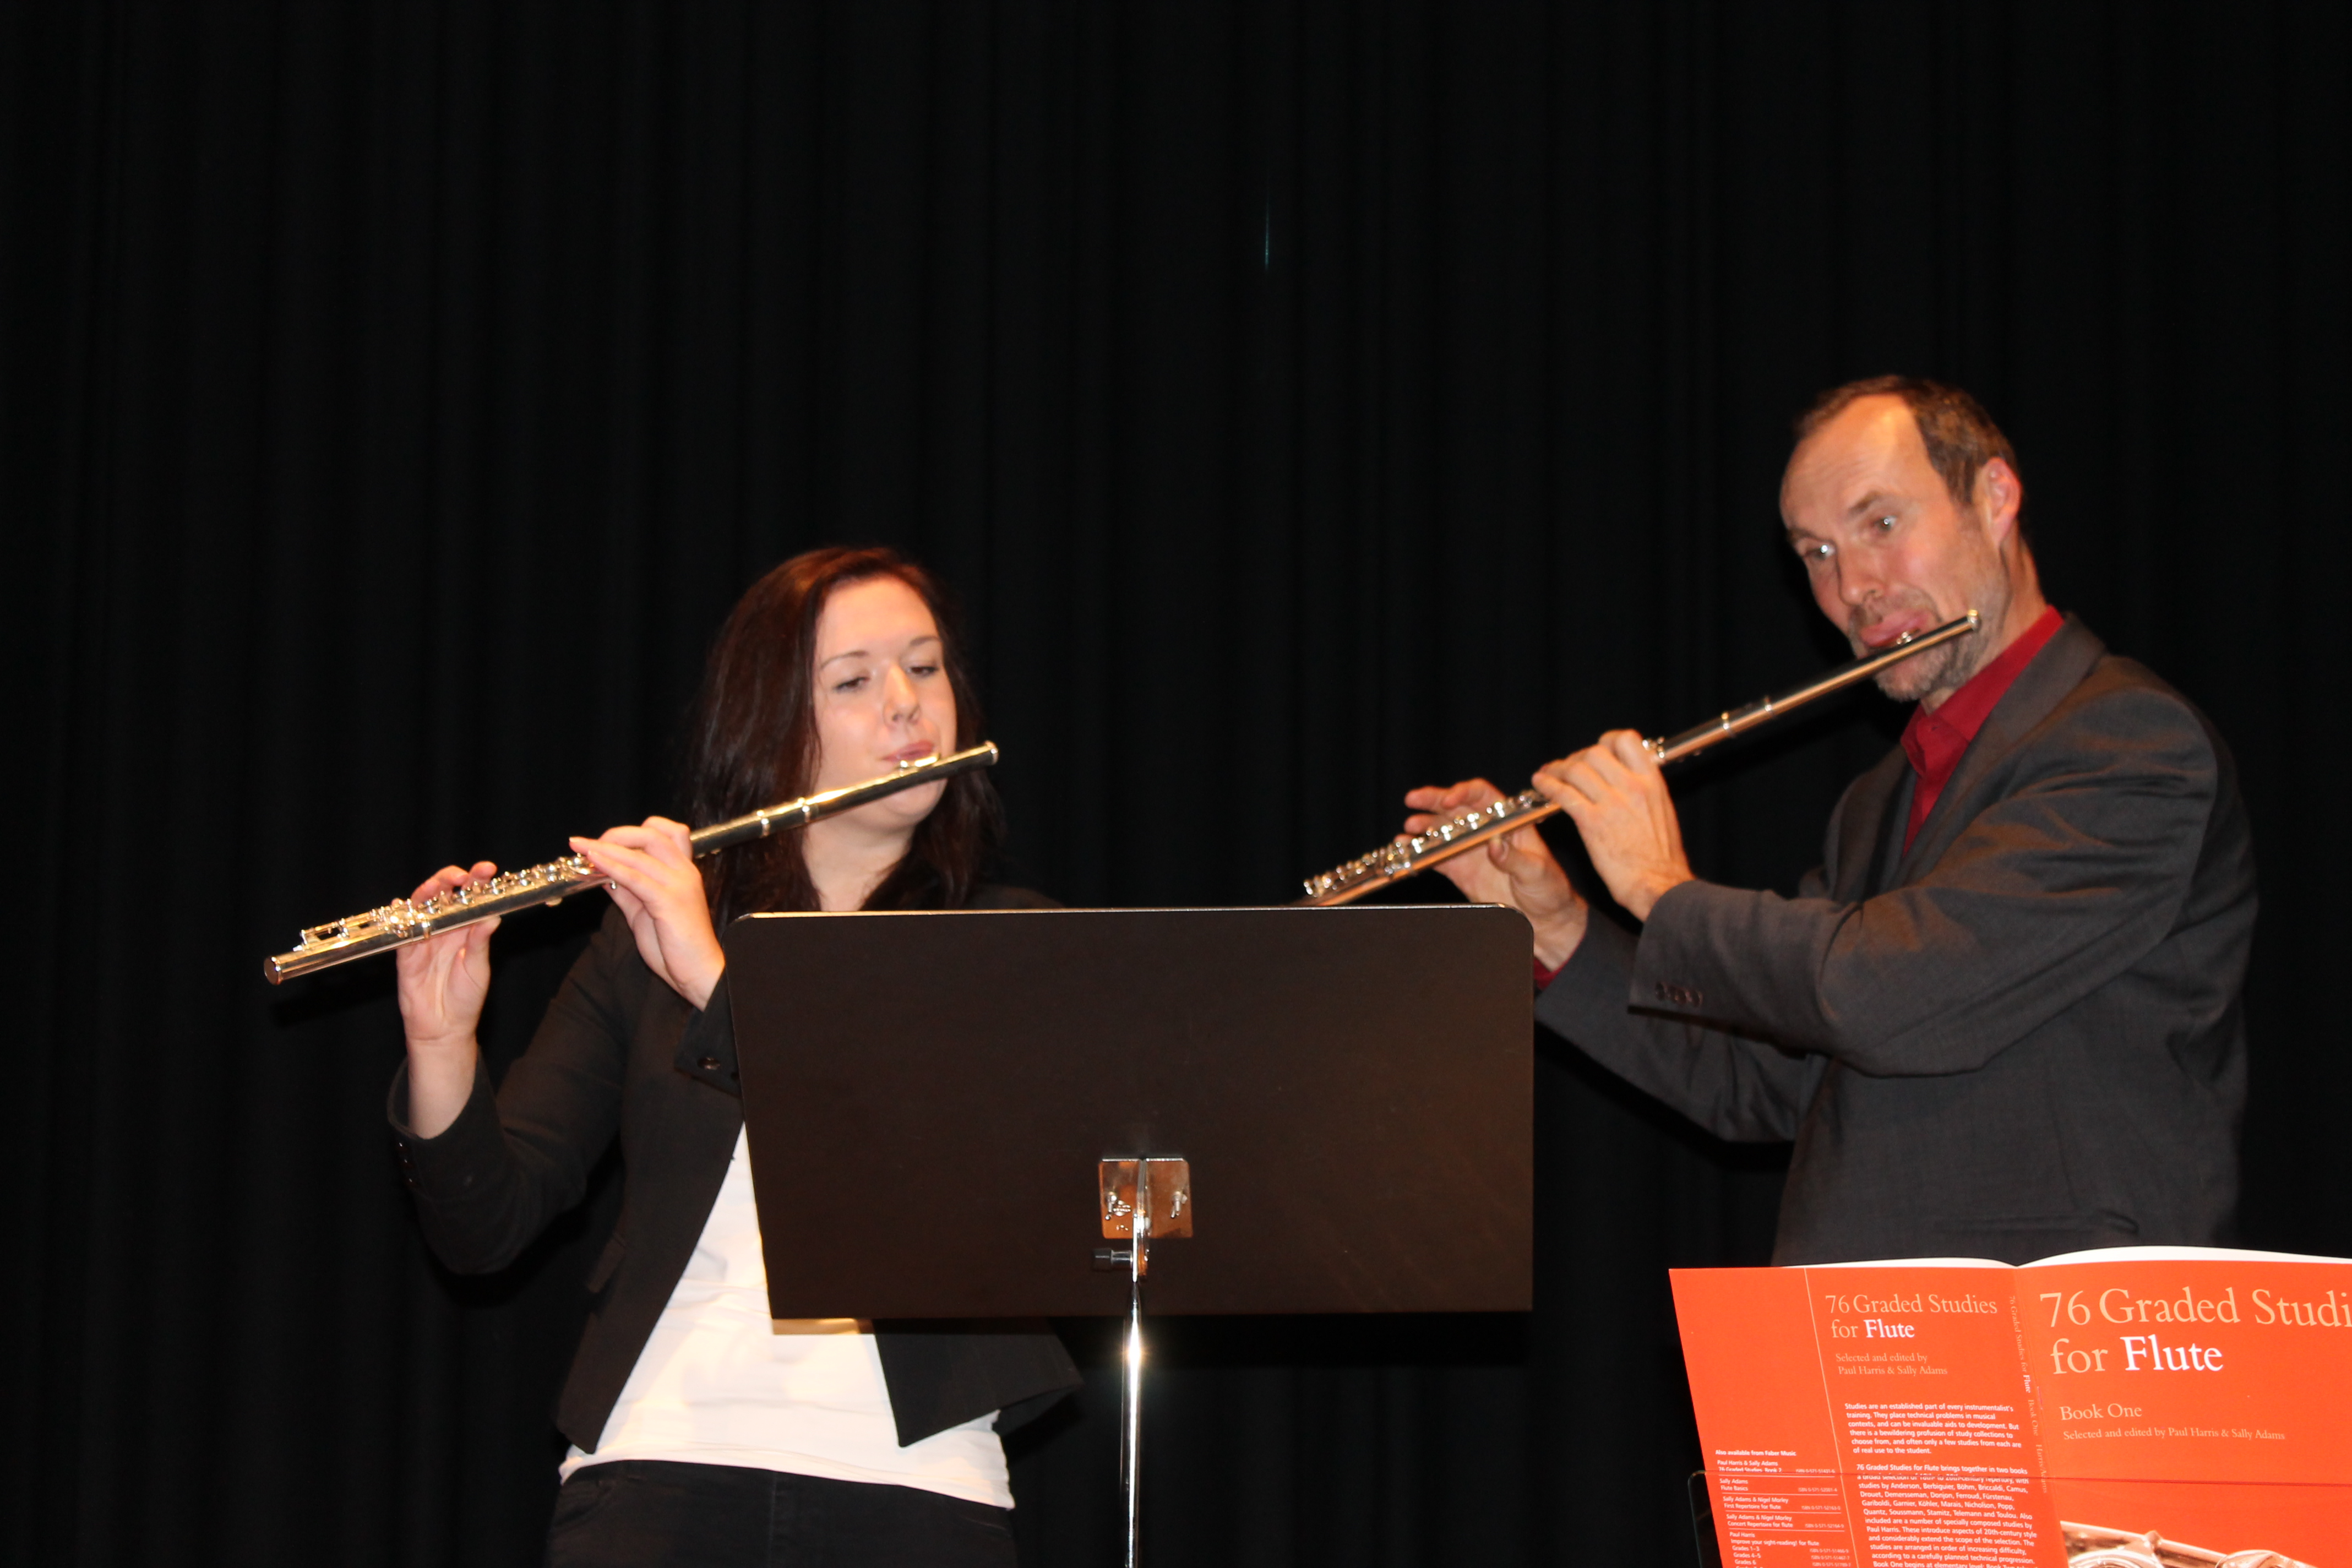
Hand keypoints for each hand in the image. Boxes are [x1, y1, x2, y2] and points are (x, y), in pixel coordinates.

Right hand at [395, 861, 499, 1137]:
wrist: (444, 1029)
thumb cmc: (465, 999)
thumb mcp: (478, 970)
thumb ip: (480, 943)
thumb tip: (492, 916)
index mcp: (466, 930)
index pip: (471, 899)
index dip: (477, 882)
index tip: (487, 870)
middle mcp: (445, 930)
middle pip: (444, 897)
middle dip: (450, 880)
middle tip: (461, 875)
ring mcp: (424, 940)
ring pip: (421, 908)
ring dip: (427, 893)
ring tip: (437, 885)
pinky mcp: (405, 954)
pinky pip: (400, 932)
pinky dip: (399, 917)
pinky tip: (399, 904)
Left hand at [570, 817, 724, 1008]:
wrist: (699, 972)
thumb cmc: (675, 946)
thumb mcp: (644, 911)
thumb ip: (628, 890)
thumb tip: (603, 873)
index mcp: (682, 871)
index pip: (667, 832)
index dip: (636, 831)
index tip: (609, 841)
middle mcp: (684, 872)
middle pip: (652, 833)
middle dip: (617, 834)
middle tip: (589, 844)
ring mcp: (679, 884)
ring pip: (640, 852)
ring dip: (606, 847)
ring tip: (581, 848)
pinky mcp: (669, 901)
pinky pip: (636, 878)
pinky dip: (612, 867)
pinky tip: (594, 864)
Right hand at [1401, 778, 1588, 968]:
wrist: (1545, 920)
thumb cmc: (1550, 890)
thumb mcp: (1537, 872)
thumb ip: (1514, 859)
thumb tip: (1494, 844)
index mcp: (1509, 822)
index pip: (1484, 796)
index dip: (1464, 793)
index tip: (1448, 800)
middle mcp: (1487, 831)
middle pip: (1457, 807)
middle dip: (1433, 800)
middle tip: (1413, 799)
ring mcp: (1472, 849)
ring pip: (1443, 828)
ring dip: (1424, 824)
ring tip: (1409, 827)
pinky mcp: (1461, 870)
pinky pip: (1437, 855)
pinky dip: (1421, 850)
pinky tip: (1407, 846)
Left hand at [1530, 731, 1693, 920]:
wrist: (1660, 885)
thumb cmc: (1662, 858)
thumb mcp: (1662, 812)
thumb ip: (1645, 792)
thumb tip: (1631, 781)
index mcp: (1652, 782)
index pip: (1626, 740)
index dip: (1606, 742)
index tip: (1596, 752)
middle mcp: (1633, 786)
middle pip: (1594, 752)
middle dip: (1576, 758)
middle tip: (1568, 769)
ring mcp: (1612, 803)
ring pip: (1576, 769)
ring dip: (1557, 770)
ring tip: (1548, 775)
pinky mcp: (1592, 823)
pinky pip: (1564, 793)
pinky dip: (1548, 785)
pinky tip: (1540, 784)